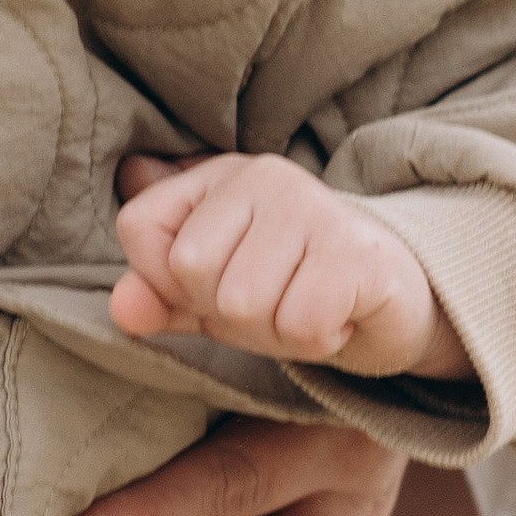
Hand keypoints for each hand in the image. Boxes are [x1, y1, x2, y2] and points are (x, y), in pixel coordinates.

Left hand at [113, 150, 469, 380]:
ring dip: (276, 331)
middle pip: (192, 271)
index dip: (168, 280)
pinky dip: (318, 339)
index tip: (216, 288)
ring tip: (307, 307)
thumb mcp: (214, 299)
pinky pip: (300, 324)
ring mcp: (316, 206)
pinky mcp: (358, 250)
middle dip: (227, 313)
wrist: (394, 303)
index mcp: (219, 177)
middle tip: (276, 301)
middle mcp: (265, 176)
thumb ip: (161, 297)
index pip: (140, 228)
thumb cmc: (294, 292)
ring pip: (243, 303)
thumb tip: (121, 306)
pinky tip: (340, 316)